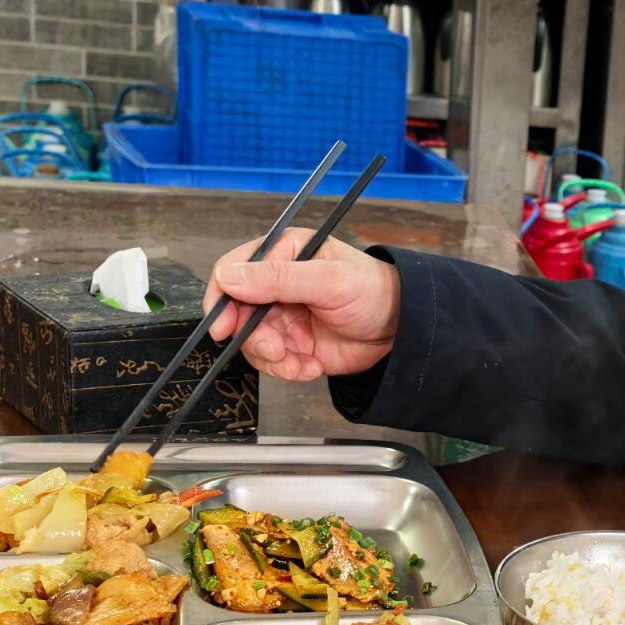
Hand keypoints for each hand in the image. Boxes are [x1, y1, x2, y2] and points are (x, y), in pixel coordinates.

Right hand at [201, 227, 401, 380]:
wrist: (402, 329)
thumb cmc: (374, 291)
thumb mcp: (329, 280)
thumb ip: (279, 278)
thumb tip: (230, 276)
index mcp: (283, 255)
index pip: (233, 271)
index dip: (222, 299)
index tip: (223, 326)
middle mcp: (277, 285)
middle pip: (238, 314)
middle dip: (253, 338)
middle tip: (275, 349)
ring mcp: (284, 317)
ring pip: (253, 342)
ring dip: (272, 358)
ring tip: (300, 363)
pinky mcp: (294, 344)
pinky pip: (273, 362)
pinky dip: (287, 370)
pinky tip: (311, 367)